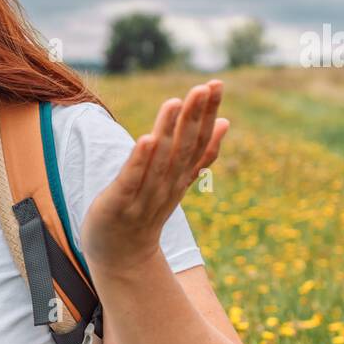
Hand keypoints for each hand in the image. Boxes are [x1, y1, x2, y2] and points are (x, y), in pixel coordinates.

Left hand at [80, 80, 228, 276]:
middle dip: (194, 117)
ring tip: (176, 102)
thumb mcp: (177, 181)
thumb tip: (225, 122)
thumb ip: (199, 155)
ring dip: (168, 131)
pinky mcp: (118, 205)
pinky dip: (140, 162)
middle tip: (204, 87)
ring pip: (159, 161)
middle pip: (184, 148)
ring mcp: (143, 196)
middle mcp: (167, 185)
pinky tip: (147, 138)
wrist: (122, 258)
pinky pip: (131, 181)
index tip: (216, 85)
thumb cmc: (147, 212)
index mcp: (180, 177)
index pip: (199, 142)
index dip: (207, 114)